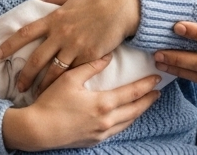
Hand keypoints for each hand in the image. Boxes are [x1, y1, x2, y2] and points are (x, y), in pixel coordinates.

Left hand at [0, 0, 139, 93]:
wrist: (124, 7)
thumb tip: (42, 2)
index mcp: (55, 18)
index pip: (25, 33)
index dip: (9, 44)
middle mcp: (61, 35)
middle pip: (36, 60)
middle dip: (25, 76)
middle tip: (18, 87)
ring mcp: (75, 47)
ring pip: (54, 72)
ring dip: (44, 85)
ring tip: (38, 95)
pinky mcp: (90, 57)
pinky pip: (75, 73)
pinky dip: (67, 83)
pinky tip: (62, 92)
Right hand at [0, 55, 159, 150]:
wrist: (37, 130)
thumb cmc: (51, 102)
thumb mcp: (69, 78)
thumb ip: (90, 66)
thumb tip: (108, 55)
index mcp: (103, 104)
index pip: (133, 93)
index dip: (146, 85)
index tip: (157, 78)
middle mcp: (107, 120)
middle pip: (135, 110)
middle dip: (148, 100)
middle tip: (158, 92)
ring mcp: (101, 133)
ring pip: (128, 122)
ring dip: (138, 112)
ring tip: (145, 103)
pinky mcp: (94, 140)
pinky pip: (117, 130)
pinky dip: (125, 121)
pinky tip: (125, 117)